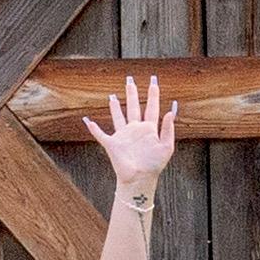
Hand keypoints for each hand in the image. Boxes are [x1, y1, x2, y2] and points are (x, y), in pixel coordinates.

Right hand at [90, 74, 178, 192]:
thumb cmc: (154, 165)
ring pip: (118, 117)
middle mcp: (135, 129)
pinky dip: (93, 128)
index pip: (151, 107)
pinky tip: (88, 121)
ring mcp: (123, 136)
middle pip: (134, 107)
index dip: (153, 95)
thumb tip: (171, 111)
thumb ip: (168, 129)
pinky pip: (100, 134)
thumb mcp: (166, 147)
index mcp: (149, 129)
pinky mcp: (112, 144)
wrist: (139, 179)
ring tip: (113, 96)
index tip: (153, 82)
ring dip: (115, 107)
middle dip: (132, 93)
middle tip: (130, 80)